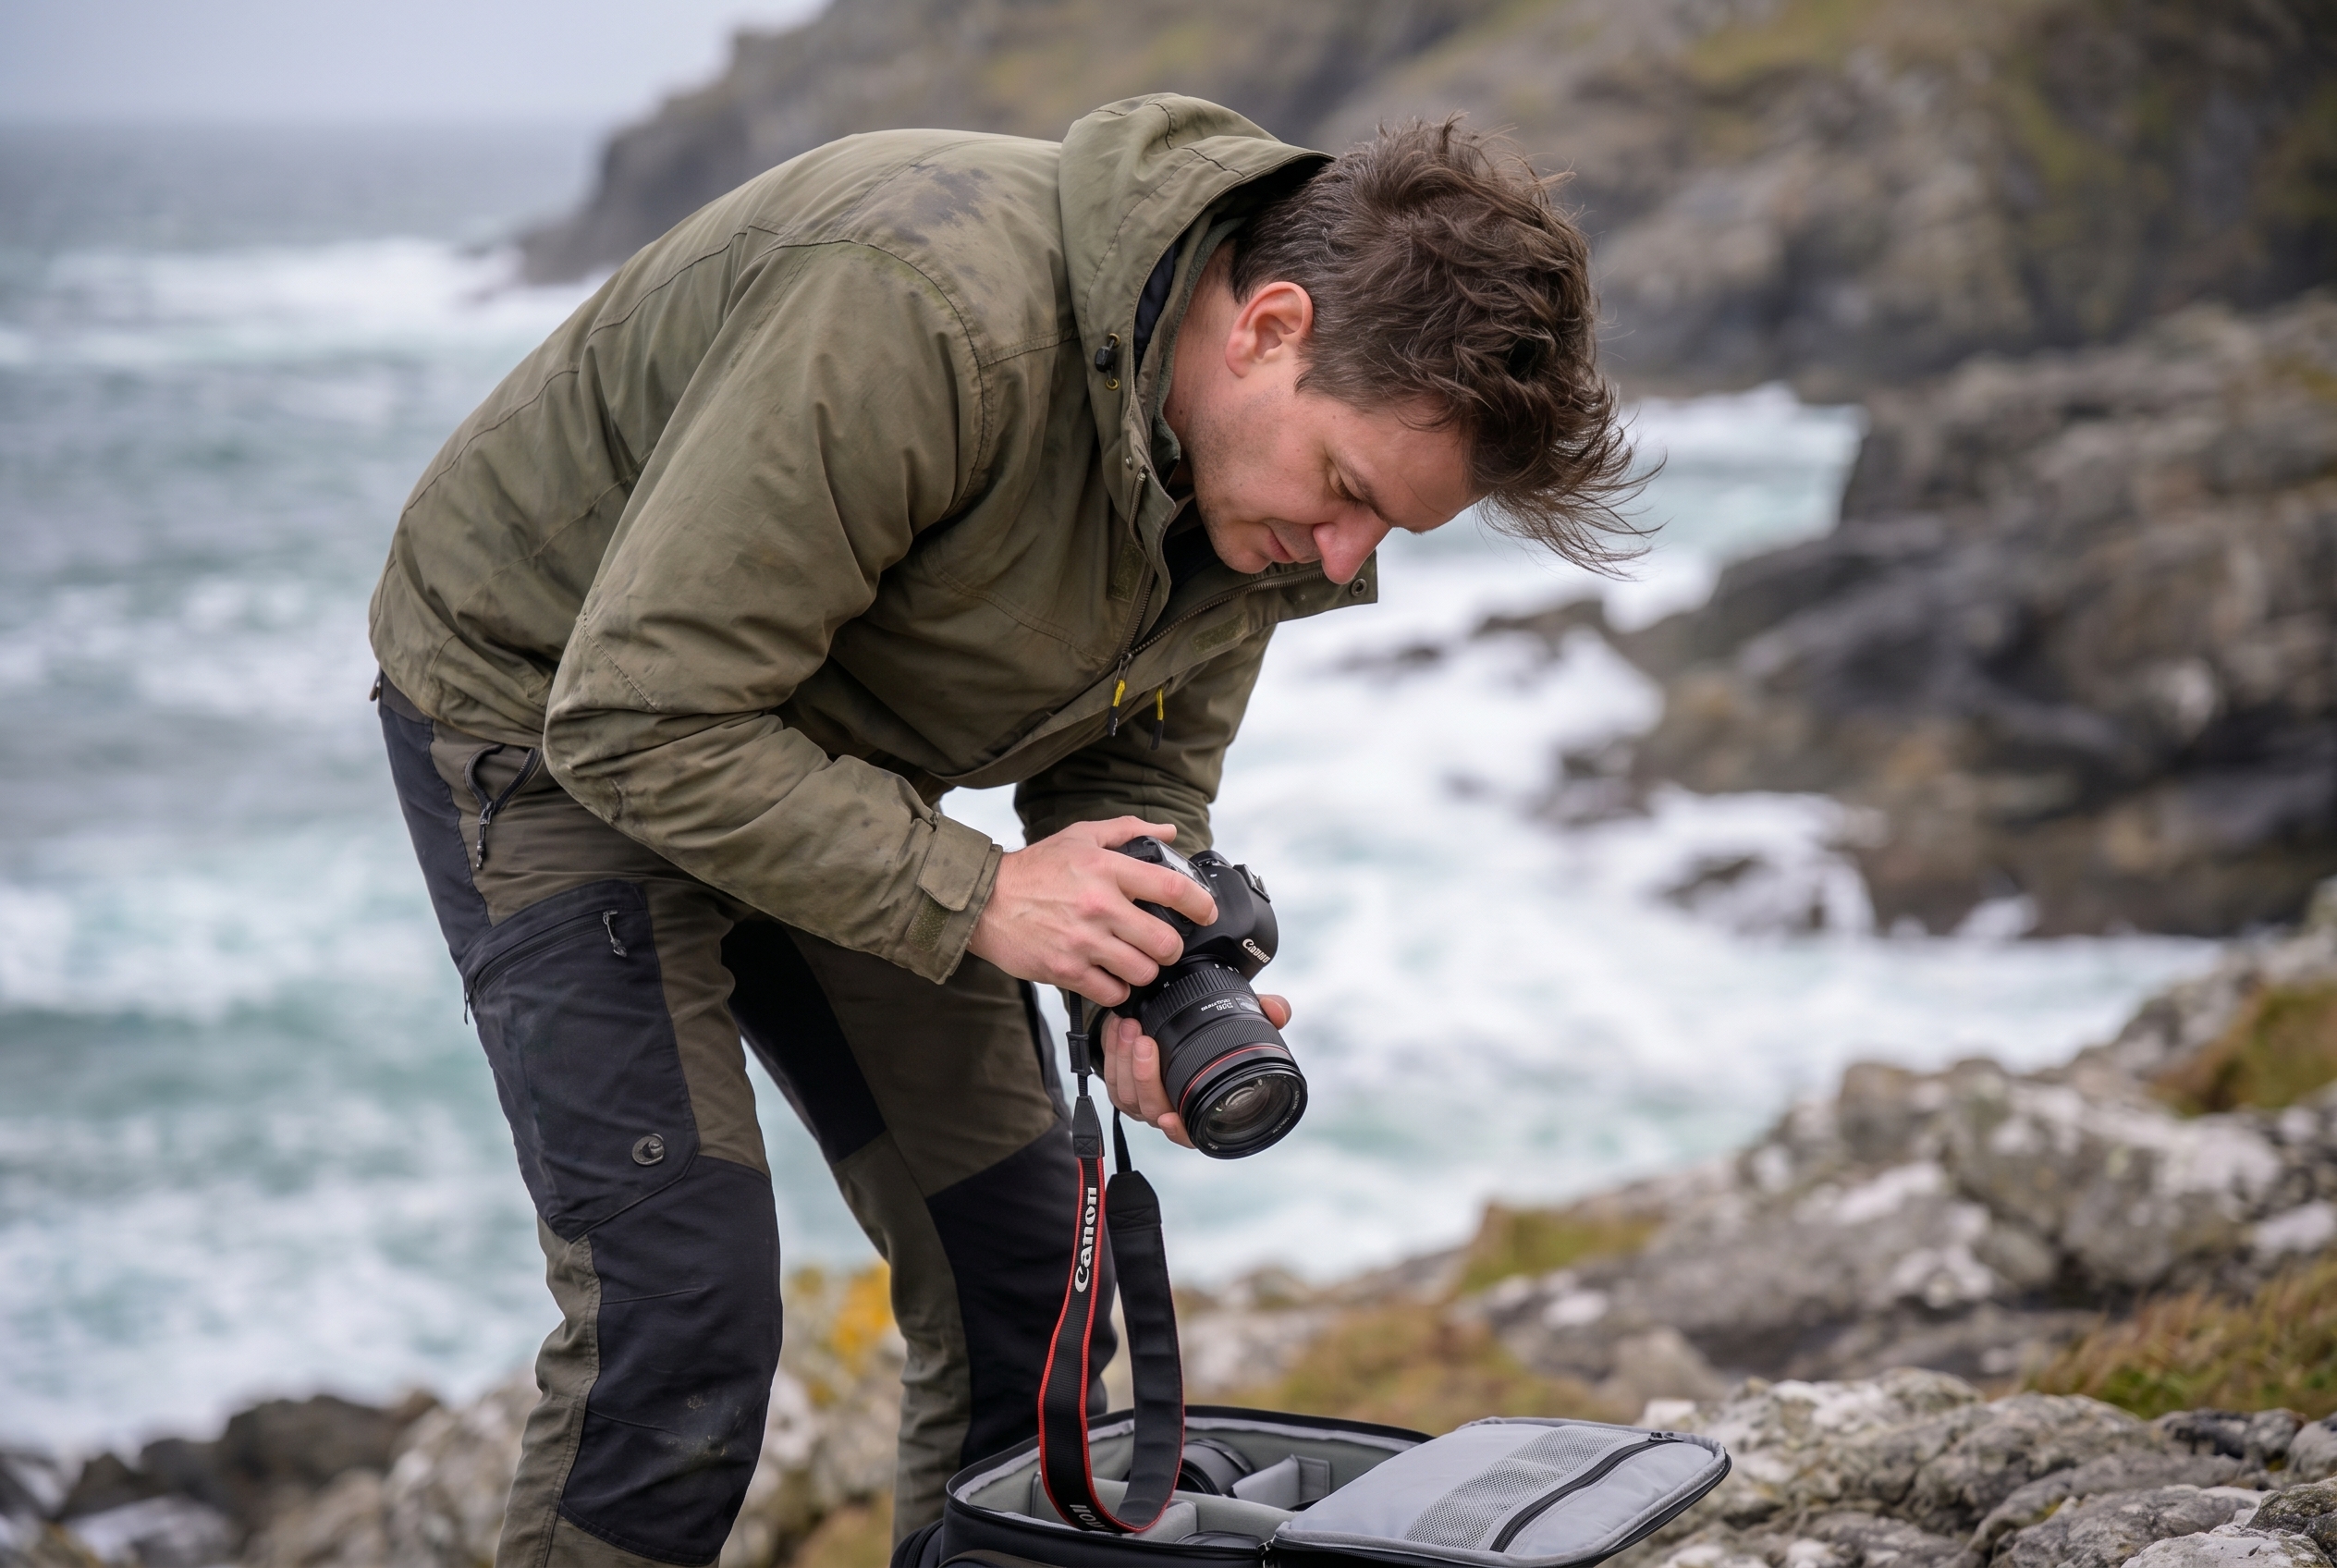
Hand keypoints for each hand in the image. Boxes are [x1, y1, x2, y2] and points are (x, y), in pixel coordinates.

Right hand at [966, 818, 1217, 1003]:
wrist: (985, 901)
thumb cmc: (1034, 869)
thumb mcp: (1081, 836)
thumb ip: (1128, 831)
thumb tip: (1168, 831)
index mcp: (1107, 869)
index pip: (1172, 888)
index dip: (1200, 904)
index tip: (1206, 912)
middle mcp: (1099, 906)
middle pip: (1165, 942)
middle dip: (1170, 948)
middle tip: (1161, 944)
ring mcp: (1083, 941)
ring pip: (1142, 971)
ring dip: (1144, 970)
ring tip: (1133, 961)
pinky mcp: (1066, 970)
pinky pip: (1112, 993)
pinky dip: (1117, 989)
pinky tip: (1109, 976)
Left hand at [1101, 993, 1293, 1148]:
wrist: (1169, 1021)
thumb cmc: (1208, 1031)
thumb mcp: (1239, 1019)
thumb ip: (1262, 1013)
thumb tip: (1278, 1011)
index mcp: (1200, 1107)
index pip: (1192, 1134)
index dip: (1181, 1132)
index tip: (1171, 1118)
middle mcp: (1170, 1111)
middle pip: (1152, 1110)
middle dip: (1145, 1077)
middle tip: (1144, 1041)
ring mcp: (1143, 1101)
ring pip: (1127, 1095)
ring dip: (1124, 1061)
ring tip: (1130, 1027)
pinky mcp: (1120, 1085)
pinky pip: (1110, 1078)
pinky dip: (1111, 1053)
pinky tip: (1118, 1029)